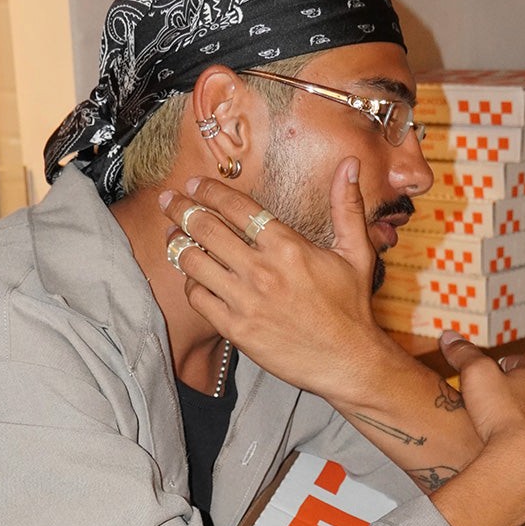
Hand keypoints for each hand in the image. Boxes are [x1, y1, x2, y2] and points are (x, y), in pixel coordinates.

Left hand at [160, 158, 386, 401]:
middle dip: (181, 209)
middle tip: (168, 201)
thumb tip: (349, 164)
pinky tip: (192, 277)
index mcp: (288, 246)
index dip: (210, 192)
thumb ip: (347, 207)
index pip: (237, 208)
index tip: (195, 185)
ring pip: (195, 262)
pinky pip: (199, 299)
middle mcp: (262, 270)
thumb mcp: (356, 252)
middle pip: (206, 229)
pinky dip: (190, 284)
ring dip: (178, 244)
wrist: (348, 361)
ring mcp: (246, 301)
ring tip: (172, 236)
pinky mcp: (236, 329)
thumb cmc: (351, 308)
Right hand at [438, 330, 524, 525]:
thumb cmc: (502, 416)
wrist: (523, 466)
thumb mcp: (475, 375)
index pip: (515, 363)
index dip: (494, 372)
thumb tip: (449, 336)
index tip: (480, 384)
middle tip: (489, 410)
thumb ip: (463, 353)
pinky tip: (518, 455)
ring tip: (501, 435)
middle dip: (514, 396)